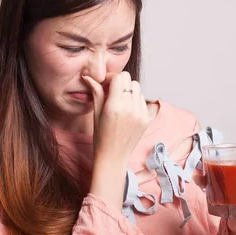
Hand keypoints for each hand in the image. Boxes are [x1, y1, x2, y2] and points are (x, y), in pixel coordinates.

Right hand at [83, 72, 149, 207]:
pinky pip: (142, 99)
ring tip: (119, 99)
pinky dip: (134, 99)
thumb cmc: (100, 137)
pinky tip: (126, 108)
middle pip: (129, 79)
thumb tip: (88, 77)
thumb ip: (96, 92)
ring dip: (128, 89)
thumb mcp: (96, 113)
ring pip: (137, 87)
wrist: (113, 157)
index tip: (105, 84)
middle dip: (119, 82)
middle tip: (111, 90)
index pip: (119, 78)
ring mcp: (140, 114)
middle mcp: (130, 109)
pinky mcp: (147, 118)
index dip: (110, 78)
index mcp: (115, 107)